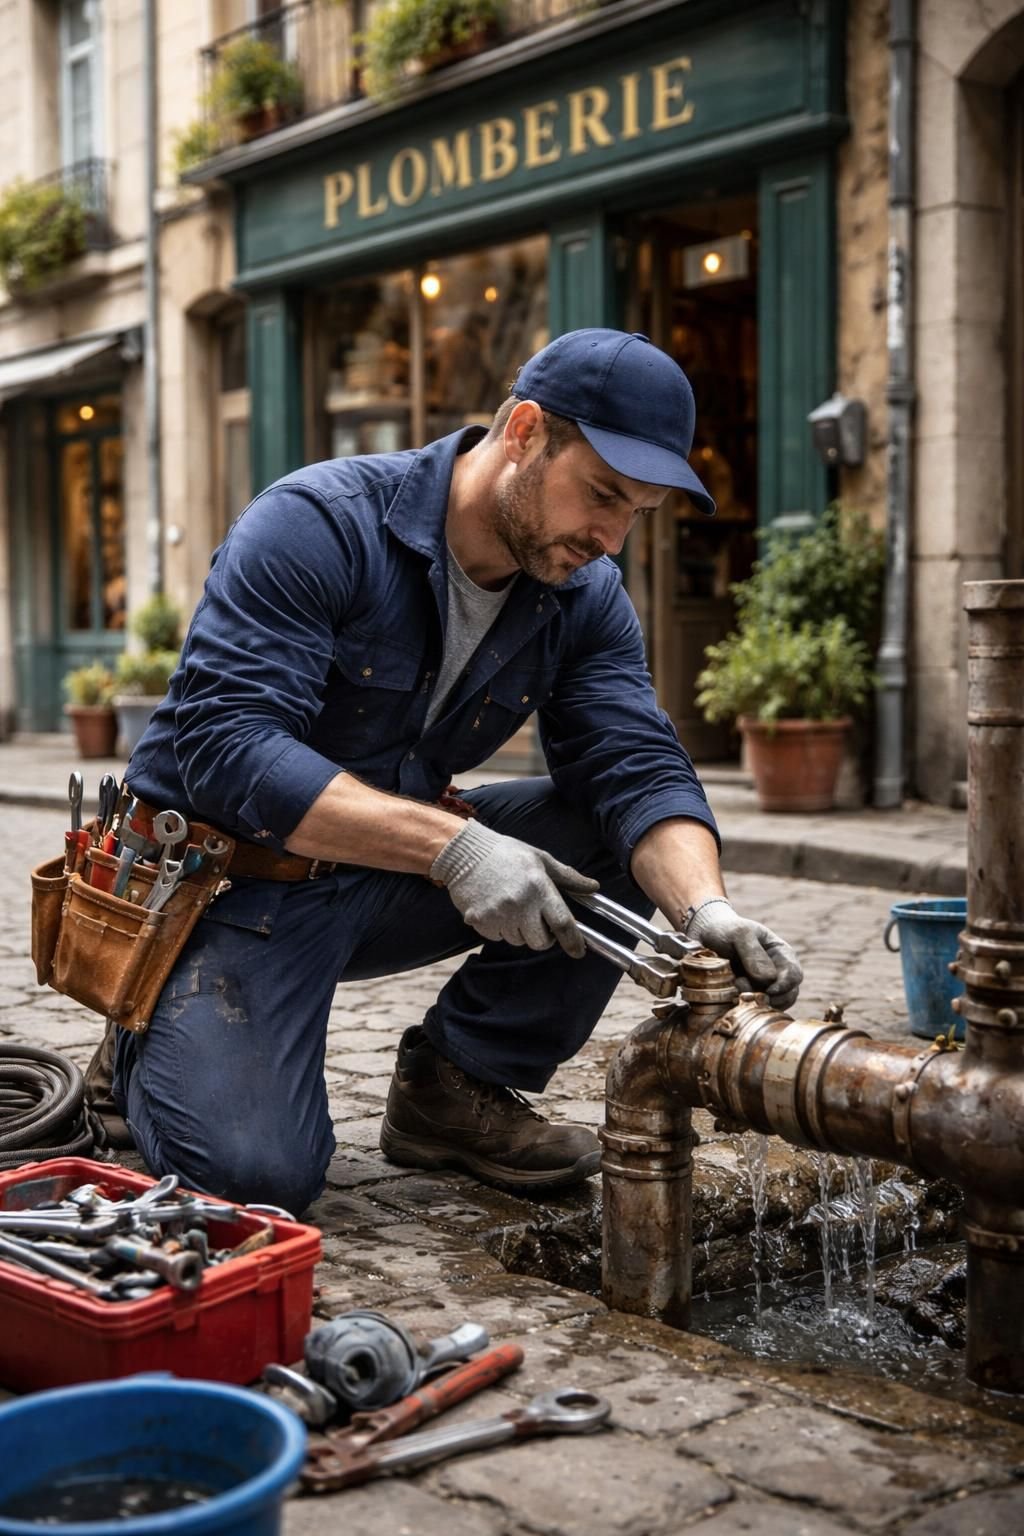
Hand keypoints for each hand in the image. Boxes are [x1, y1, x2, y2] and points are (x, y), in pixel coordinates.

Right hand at [431, 821, 597, 955]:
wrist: (464, 853)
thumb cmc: (506, 854)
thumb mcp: (540, 859)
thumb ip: (567, 877)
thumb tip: (593, 887)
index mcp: (539, 888)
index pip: (563, 923)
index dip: (574, 941)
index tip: (579, 951)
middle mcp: (520, 905)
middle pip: (541, 942)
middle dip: (543, 936)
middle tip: (536, 919)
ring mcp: (499, 916)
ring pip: (519, 941)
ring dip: (520, 931)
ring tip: (512, 907)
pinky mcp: (480, 922)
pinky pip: (498, 937)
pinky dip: (500, 928)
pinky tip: (496, 908)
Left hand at [685, 898, 802, 1010]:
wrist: (706, 937)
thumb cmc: (726, 931)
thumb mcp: (740, 934)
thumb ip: (754, 953)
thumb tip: (769, 979)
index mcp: (782, 954)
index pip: (795, 975)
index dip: (785, 985)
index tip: (769, 990)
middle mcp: (777, 972)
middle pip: (788, 995)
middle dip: (770, 998)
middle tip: (745, 993)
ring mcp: (764, 986)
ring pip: (774, 1004)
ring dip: (757, 1003)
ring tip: (736, 991)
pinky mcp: (751, 996)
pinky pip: (757, 1008)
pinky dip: (748, 1007)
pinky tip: (733, 998)